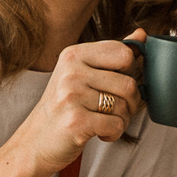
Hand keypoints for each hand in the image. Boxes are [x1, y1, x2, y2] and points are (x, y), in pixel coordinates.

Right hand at [16, 33, 145, 176]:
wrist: (35, 142)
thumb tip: (142, 34)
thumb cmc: (64, 107)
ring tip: (104, 122)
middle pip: (128, 83)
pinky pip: (116, 125)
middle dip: (130, 102)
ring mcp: (72, 96)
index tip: (116, 85)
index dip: (130, 72)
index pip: (124, 52)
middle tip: (115, 110)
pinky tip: (99, 133)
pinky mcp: (76, 121)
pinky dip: (114, 133)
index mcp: (73, 54)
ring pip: (124, 106)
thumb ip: (111, 55)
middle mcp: (71, 72)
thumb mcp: (82, 74)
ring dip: (122, 120)